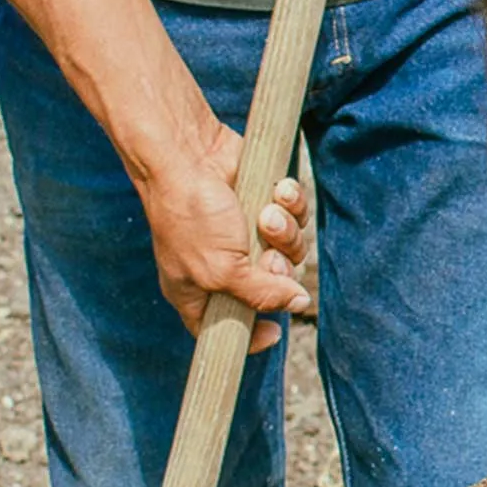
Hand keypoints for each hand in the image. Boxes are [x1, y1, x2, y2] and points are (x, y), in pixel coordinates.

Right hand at [136, 122, 312, 353]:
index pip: (227, 329)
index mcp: (199, 291)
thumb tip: (299, 304)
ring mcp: (247, 233)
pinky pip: (295, 215)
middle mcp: (224, 265)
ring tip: (268, 214)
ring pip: (291, 249)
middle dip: (278, 270)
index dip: (252, 335)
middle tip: (267, 256)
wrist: (188, 151)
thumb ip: (262, 296)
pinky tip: (279, 190)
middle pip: (274, 288)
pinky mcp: (264, 201)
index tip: (274, 332)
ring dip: (286, 232)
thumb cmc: (191, 215)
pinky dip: (292, 204)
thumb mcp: (223, 270)